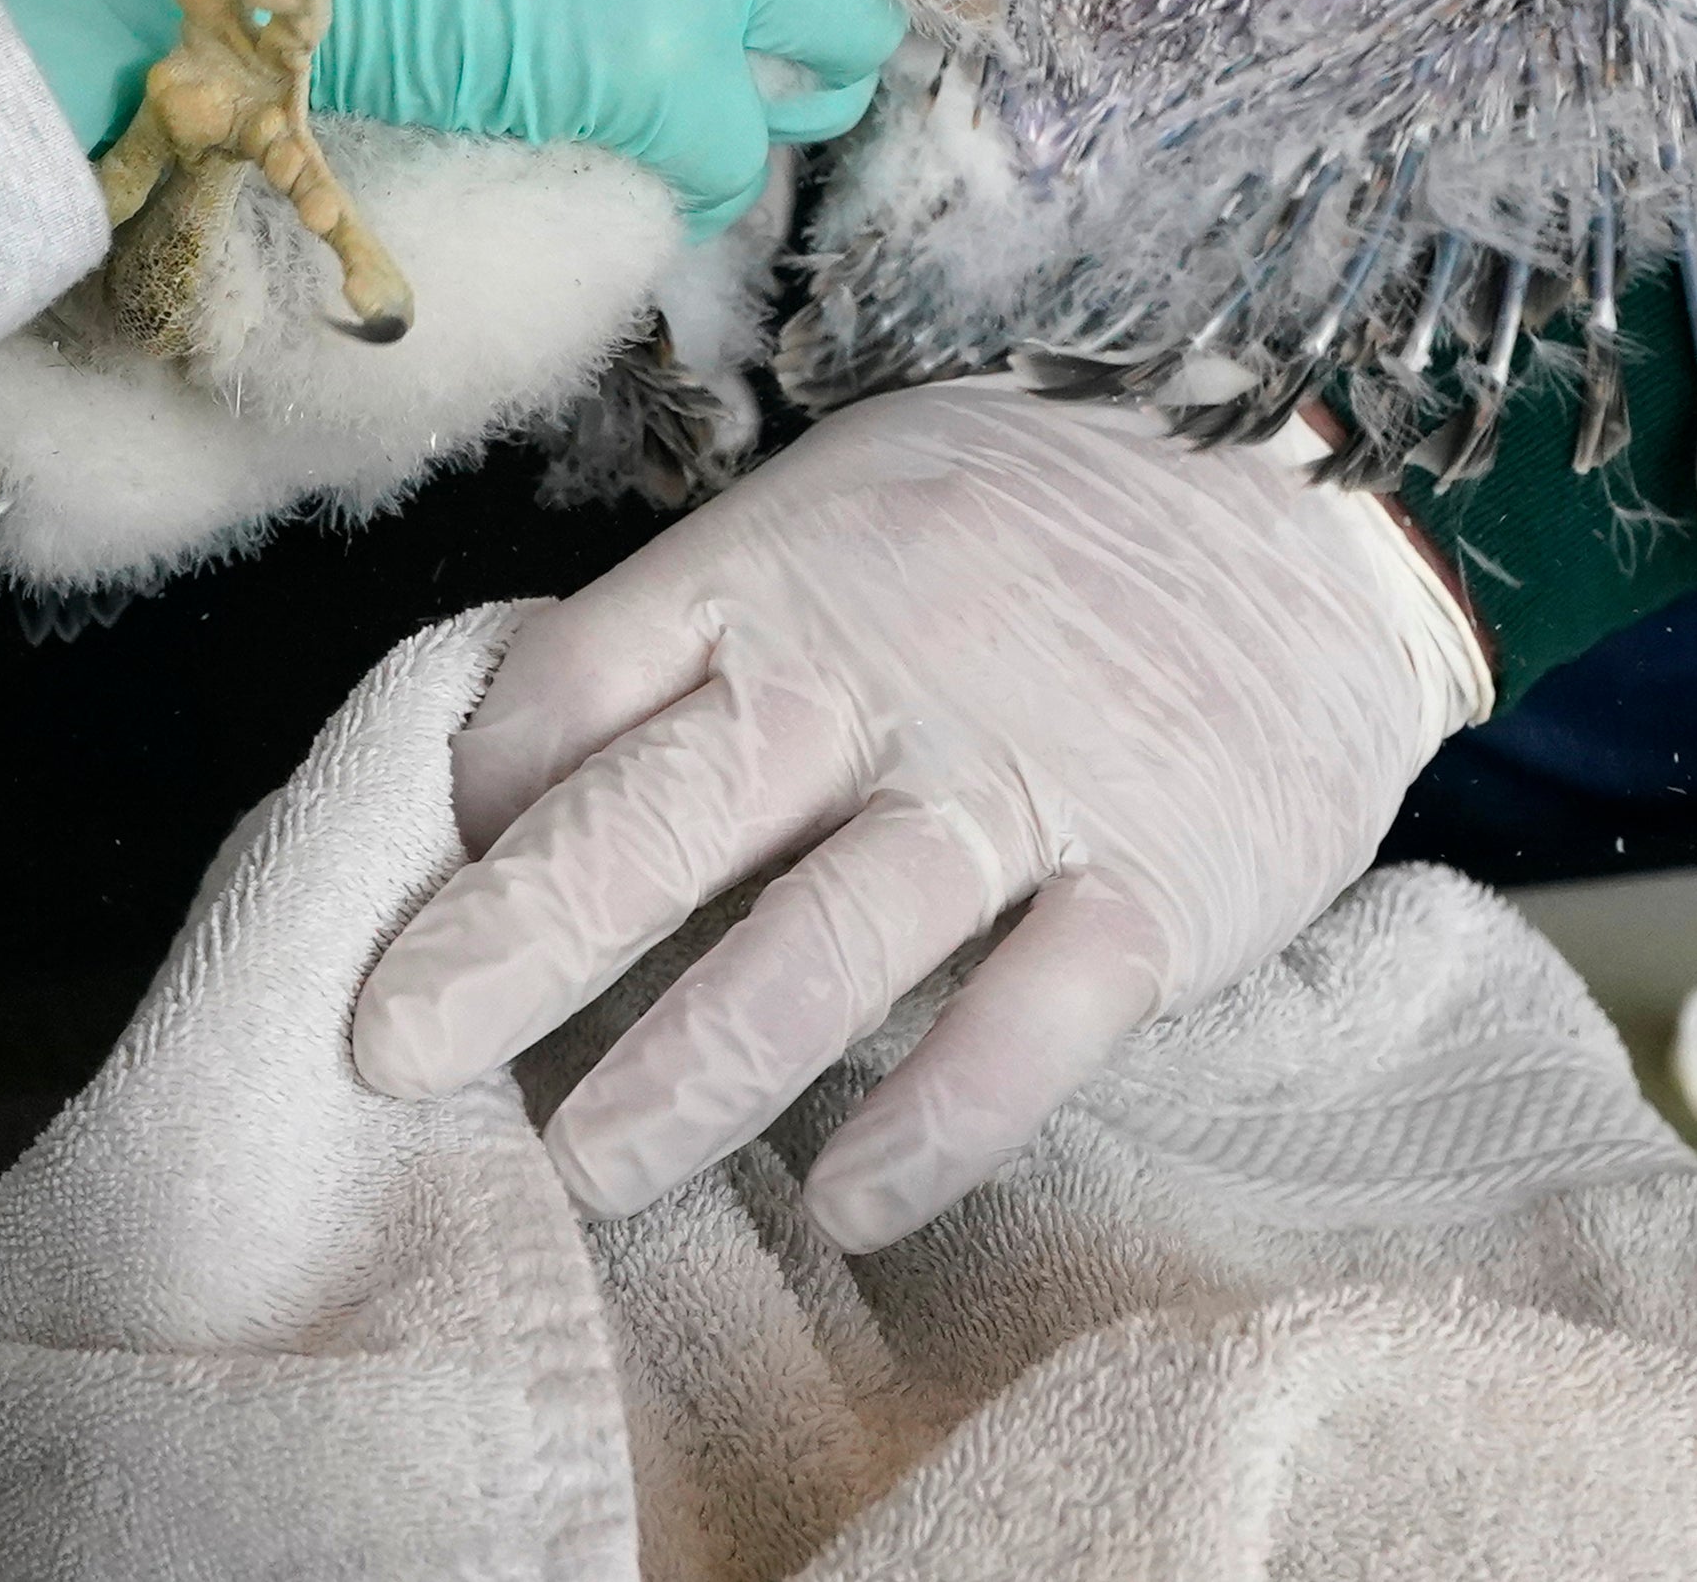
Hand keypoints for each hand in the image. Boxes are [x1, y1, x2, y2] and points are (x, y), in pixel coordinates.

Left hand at [348, 377, 1490, 1249]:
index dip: (474, 799)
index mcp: (775, 572)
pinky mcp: (1157, 881)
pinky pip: (1027, 1022)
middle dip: (507, 945)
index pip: (573, 689)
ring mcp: (1017, 782)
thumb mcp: (840, 511)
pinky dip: (932, 1122)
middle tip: (387, 1055)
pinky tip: (850, 1203)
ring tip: (585, 1168)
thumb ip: (697, 640)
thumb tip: (515, 784)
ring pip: (819, 943)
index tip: (420, 898)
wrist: (1310, 493)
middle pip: (655, 819)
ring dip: (685, 1069)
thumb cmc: (1026, 526)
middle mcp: (874, 675)